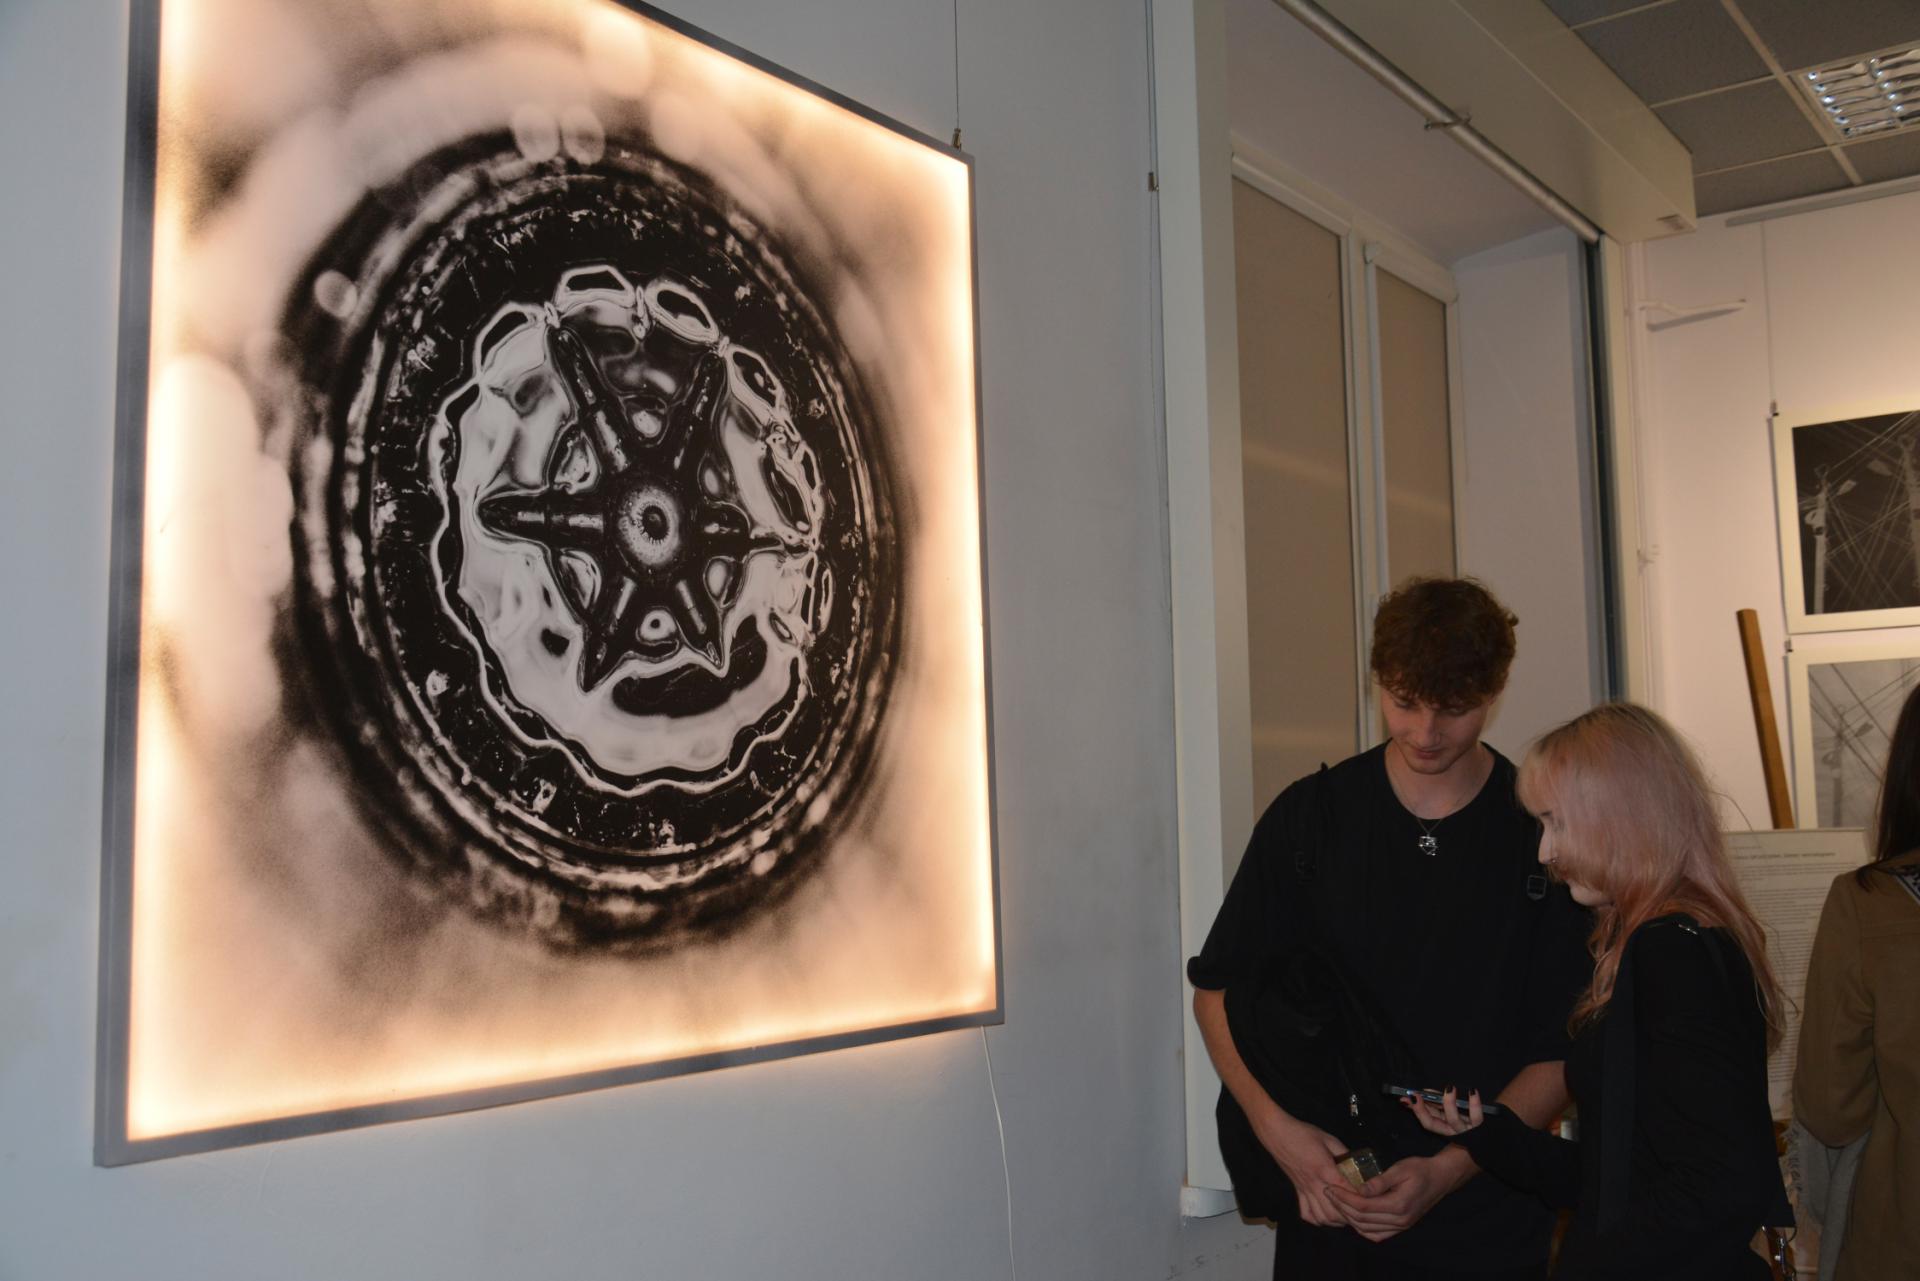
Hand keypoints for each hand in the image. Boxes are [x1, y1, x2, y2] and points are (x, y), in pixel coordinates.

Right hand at [1250, 1109, 1351, 1227]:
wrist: (1278, 1134)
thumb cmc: (1303, 1133)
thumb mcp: (1328, 1139)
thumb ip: (1344, 1152)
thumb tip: (1357, 1163)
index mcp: (1324, 1169)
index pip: (1347, 1190)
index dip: (1360, 1196)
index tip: (1370, 1197)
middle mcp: (1314, 1184)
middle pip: (1336, 1211)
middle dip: (1350, 1214)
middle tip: (1361, 1209)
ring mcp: (1304, 1190)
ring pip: (1322, 1217)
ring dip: (1336, 1220)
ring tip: (1346, 1214)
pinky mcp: (1297, 1192)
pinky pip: (1307, 1214)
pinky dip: (1318, 1219)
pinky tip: (1326, 1214)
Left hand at [1325, 1149, 1472, 1241]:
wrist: (1440, 1178)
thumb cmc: (1420, 1170)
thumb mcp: (1400, 1169)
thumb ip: (1379, 1181)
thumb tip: (1360, 1189)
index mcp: (1398, 1205)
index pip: (1363, 1206)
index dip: (1344, 1198)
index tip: (1330, 1187)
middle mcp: (1400, 1220)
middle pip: (1362, 1220)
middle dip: (1342, 1207)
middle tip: (1328, 1193)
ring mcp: (1401, 1226)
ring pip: (1367, 1230)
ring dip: (1349, 1218)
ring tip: (1337, 1202)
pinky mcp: (1401, 1226)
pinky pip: (1377, 1234)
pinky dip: (1362, 1228)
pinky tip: (1353, 1216)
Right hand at [1402, 1086, 1484, 1137]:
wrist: (1494, 1131)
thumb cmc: (1468, 1116)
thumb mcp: (1449, 1113)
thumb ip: (1432, 1104)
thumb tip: (1413, 1095)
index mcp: (1444, 1127)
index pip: (1426, 1121)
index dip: (1415, 1110)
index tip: (1407, 1097)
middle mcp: (1453, 1131)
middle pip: (1434, 1124)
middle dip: (1422, 1109)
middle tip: (1416, 1094)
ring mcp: (1466, 1130)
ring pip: (1453, 1120)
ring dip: (1449, 1104)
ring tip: (1448, 1088)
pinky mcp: (1480, 1126)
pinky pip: (1477, 1117)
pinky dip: (1474, 1103)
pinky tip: (1472, 1091)